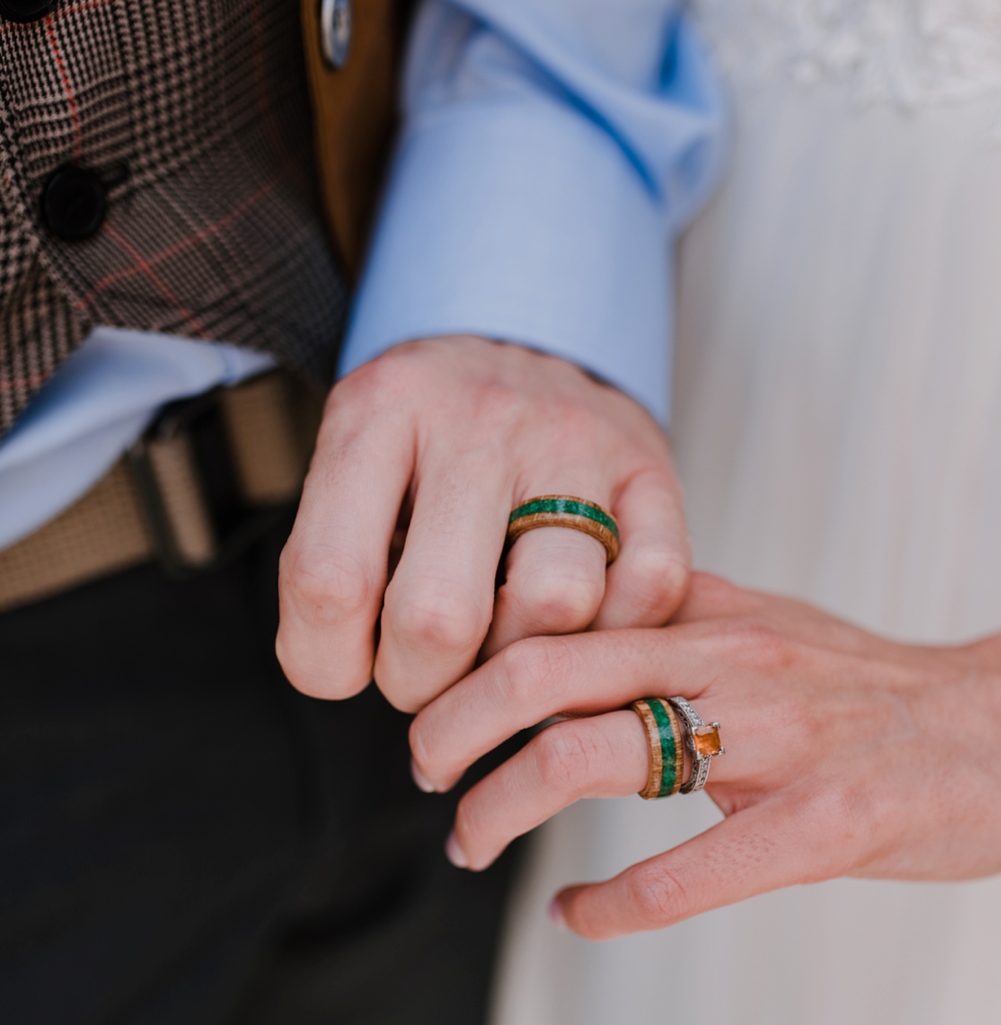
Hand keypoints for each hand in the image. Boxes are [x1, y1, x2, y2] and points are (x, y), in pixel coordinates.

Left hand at [276, 336, 688, 710]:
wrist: (523, 341)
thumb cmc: (423, 435)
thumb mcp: (349, 462)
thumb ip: (330, 559)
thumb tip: (342, 676)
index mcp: (380, 411)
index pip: (329, 580)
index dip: (326, 661)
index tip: (343, 664)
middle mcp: (480, 417)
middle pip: (441, 617)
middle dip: (419, 683)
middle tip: (419, 670)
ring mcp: (574, 440)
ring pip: (553, 608)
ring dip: (516, 662)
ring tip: (494, 644)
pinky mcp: (650, 470)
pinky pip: (649, 587)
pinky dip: (610, 632)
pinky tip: (572, 625)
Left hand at [409, 532, 1000, 935]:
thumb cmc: (890, 693)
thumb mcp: (778, 625)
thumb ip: (683, 622)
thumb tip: (589, 624)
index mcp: (716, 611)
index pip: (558, 610)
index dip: (473, 652)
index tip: (435, 694)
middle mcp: (732, 656)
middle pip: (543, 665)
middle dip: (454, 722)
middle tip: (422, 770)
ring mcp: (778, 737)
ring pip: (590, 751)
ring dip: (501, 803)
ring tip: (469, 841)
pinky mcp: (828, 820)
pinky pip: (690, 868)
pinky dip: (611, 905)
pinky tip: (574, 917)